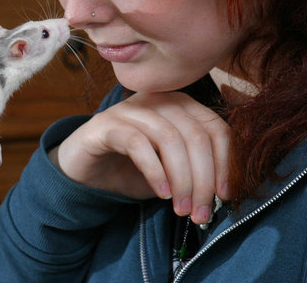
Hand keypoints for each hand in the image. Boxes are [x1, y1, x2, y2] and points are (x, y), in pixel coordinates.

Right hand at [48, 91, 230, 224]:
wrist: (84, 172)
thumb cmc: (131, 169)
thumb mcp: (172, 170)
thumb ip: (196, 170)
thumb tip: (227, 191)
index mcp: (180, 104)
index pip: (215, 128)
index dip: (225, 163)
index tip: (225, 195)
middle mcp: (157, 100)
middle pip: (195, 135)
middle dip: (203, 179)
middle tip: (201, 212)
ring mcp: (129, 109)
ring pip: (169, 138)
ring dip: (181, 179)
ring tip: (181, 208)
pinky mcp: (106, 124)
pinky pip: (137, 143)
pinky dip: (154, 171)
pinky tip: (161, 193)